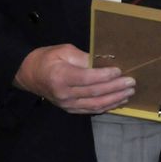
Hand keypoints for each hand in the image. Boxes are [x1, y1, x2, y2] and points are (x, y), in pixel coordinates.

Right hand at [13, 44, 134, 113]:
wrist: (29, 75)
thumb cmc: (47, 59)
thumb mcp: (64, 51)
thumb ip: (83, 57)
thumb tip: (103, 62)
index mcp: (61, 76)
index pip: (87, 78)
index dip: (105, 76)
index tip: (119, 71)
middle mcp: (64, 94)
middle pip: (95, 93)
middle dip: (115, 88)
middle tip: (131, 82)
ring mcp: (67, 104)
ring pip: (95, 105)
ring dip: (115, 99)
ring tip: (129, 92)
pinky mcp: (70, 109)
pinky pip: (91, 110)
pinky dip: (107, 106)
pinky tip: (118, 101)